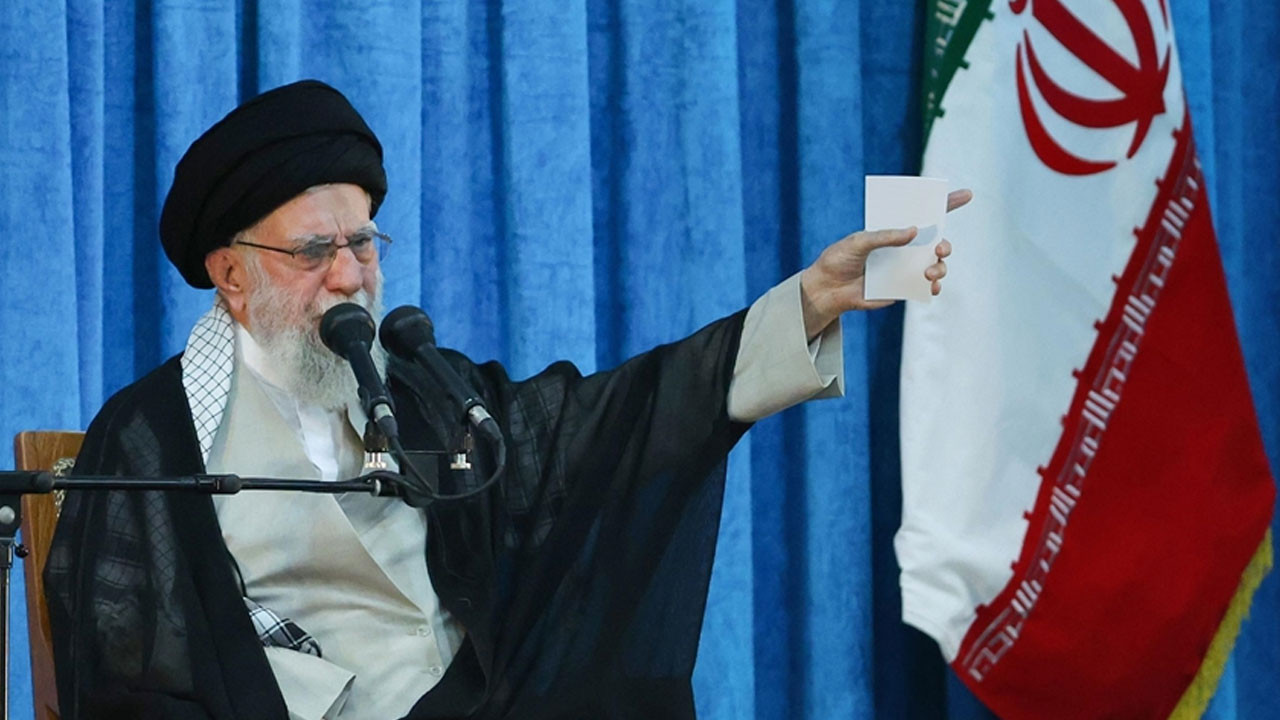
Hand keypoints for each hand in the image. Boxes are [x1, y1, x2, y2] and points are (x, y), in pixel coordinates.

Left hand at [799, 189, 971, 338]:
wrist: (828, 289)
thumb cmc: (839, 259)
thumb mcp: (857, 242)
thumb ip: (884, 237)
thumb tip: (915, 232)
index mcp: (895, 230)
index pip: (924, 214)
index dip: (946, 203)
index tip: (966, 194)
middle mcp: (905, 248)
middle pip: (937, 241)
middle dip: (944, 244)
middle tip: (939, 248)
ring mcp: (905, 268)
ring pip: (936, 265)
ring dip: (940, 268)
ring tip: (928, 273)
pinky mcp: (902, 288)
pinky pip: (925, 288)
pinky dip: (933, 287)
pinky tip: (930, 287)